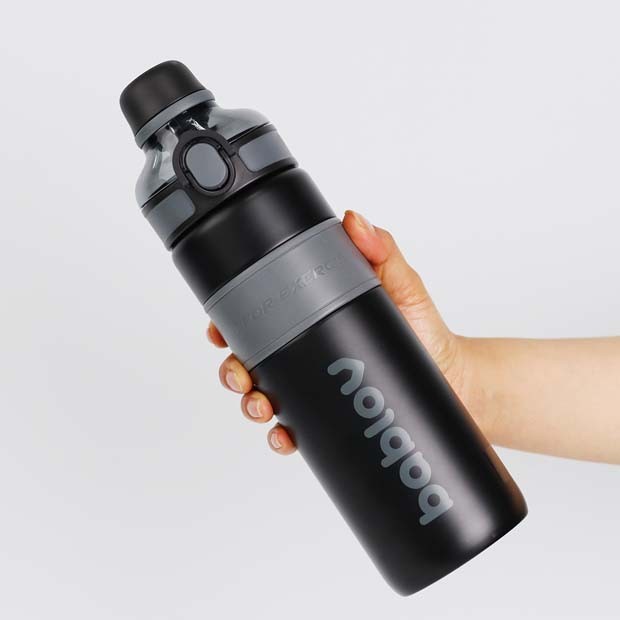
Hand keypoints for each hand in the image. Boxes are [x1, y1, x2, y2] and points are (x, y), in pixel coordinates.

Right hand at [207, 210, 472, 454]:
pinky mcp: (326, 418)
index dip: (232, 321)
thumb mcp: (402, 285)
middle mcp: (306, 351)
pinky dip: (280, 436)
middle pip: (250, 359)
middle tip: (240, 374)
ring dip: (249, 403)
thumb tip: (354, 220)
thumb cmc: (424, 331)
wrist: (453, 381)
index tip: (219, 327)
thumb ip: (381, 251)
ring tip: (261, 406)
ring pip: (263, 395)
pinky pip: (293, 429)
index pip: (260, 316)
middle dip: (233, 369)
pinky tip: (283, 436)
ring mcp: (314, 386)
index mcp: (313, 317)